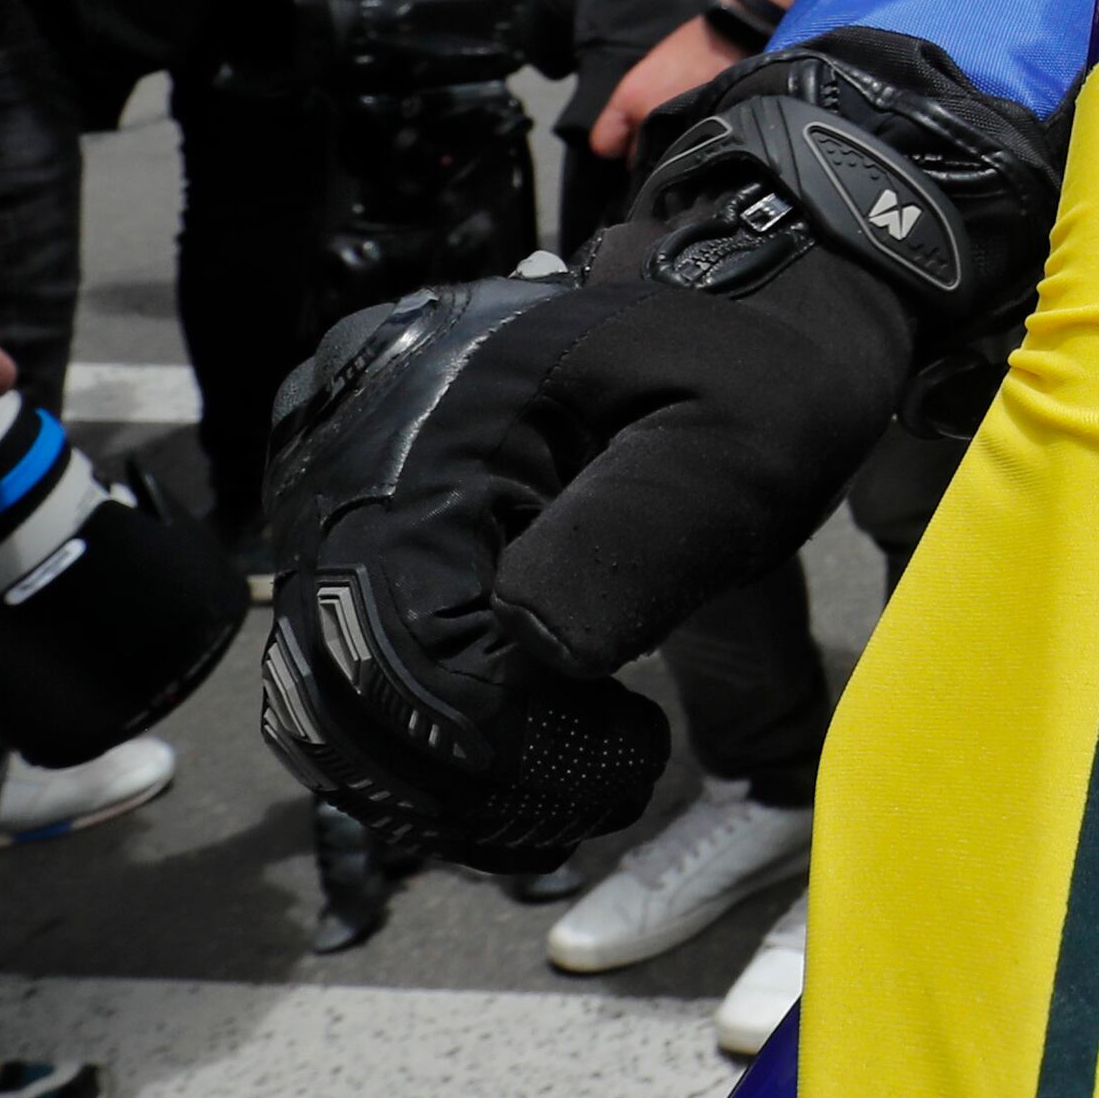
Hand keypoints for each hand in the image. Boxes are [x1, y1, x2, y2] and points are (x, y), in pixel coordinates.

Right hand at [259, 32, 1058, 864]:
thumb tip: (531, 648)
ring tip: (579, 770)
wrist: (756, 320)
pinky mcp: (373, 532)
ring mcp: (351, 496)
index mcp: (442, 425)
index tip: (629, 748)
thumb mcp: (740, 448)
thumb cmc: (761, 380)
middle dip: (477, 777)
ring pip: (337, 698)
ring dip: (449, 776)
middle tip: (605, 777)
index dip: (509, 742)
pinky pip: (356, 670)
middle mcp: (358, 456)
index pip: (408, 646)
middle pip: (348, 688)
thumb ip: (641, 537)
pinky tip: (536, 748)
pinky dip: (433, 741)